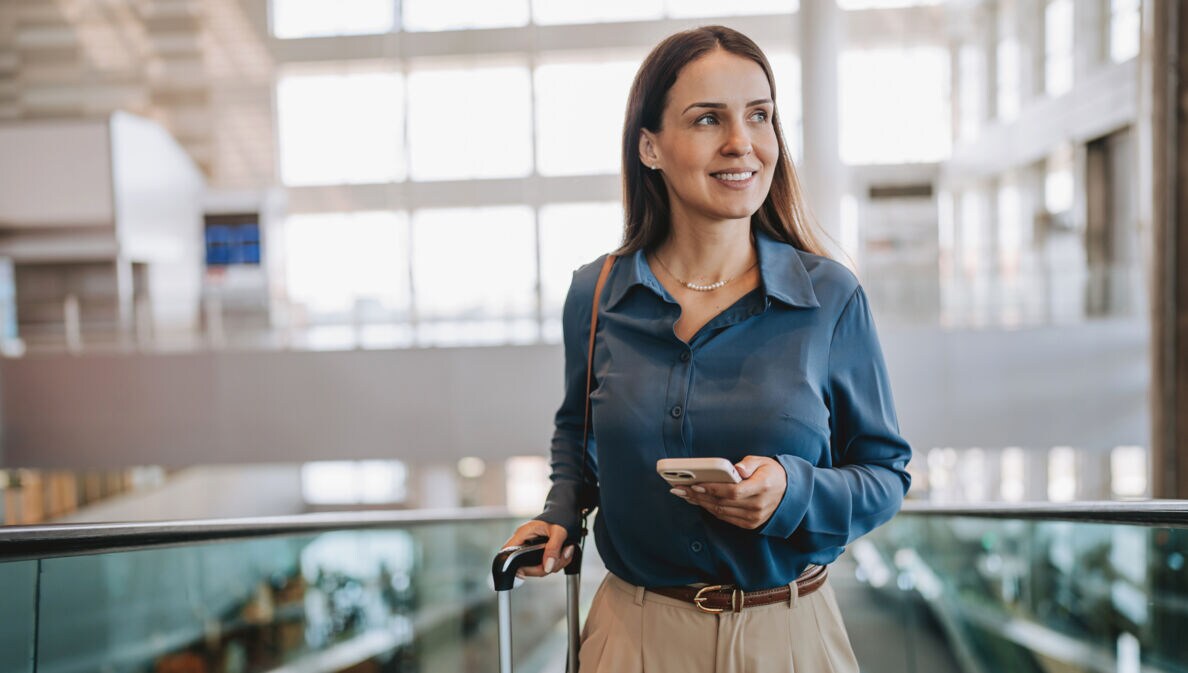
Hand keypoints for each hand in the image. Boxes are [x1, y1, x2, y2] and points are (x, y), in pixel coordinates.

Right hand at [501, 520, 574, 577]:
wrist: (565, 513)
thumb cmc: (558, 516)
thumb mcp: (558, 530)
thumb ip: (553, 548)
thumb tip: (548, 566)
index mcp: (523, 533)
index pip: (508, 552)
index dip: (512, 566)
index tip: (525, 573)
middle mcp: (525, 543)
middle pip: (526, 568)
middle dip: (545, 567)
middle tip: (560, 558)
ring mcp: (532, 551)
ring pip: (539, 569)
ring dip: (556, 564)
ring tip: (566, 551)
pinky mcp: (540, 555)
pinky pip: (547, 566)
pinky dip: (559, 563)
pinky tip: (565, 553)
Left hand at [670, 456, 786, 529]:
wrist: (789, 493)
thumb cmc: (772, 473)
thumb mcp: (763, 461)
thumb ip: (749, 464)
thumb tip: (735, 469)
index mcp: (762, 487)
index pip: (733, 491)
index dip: (713, 489)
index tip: (695, 484)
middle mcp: (758, 506)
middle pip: (722, 503)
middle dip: (698, 495)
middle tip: (679, 489)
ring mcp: (754, 518)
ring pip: (721, 512)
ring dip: (700, 503)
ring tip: (683, 494)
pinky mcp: (749, 524)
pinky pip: (725, 517)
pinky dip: (709, 509)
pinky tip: (698, 500)